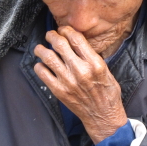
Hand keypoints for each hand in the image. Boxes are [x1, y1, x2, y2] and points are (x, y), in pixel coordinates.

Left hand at [34, 26, 127, 143]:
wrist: (102, 115)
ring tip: (41, 48)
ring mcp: (67, 81)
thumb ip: (91, 56)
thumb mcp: (106, 70)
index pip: (76, 39)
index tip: (63, 30)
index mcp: (95, 63)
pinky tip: (42, 64)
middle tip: (50, 35)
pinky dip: (39, 65)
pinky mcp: (58, 91)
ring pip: (47, 57)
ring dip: (41, 49)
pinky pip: (42, 73)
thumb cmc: (107, 92)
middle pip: (59, 44)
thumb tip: (76, 42)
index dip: (66, 30)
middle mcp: (80, 71)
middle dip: (52, 36)